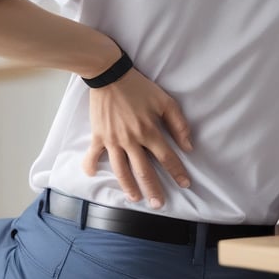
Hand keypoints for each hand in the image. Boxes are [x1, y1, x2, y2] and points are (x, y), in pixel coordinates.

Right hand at [82, 68, 192, 208]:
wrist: (109, 73)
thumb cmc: (138, 86)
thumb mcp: (164, 100)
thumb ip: (178, 124)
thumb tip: (188, 146)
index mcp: (149, 131)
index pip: (167, 157)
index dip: (177, 172)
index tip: (185, 184)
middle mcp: (131, 139)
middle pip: (144, 171)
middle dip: (153, 189)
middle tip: (159, 204)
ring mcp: (112, 139)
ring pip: (121, 169)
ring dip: (128, 186)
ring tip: (135, 198)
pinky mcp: (98, 135)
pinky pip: (93, 155)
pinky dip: (91, 165)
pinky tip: (93, 174)